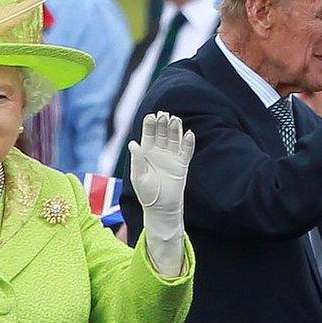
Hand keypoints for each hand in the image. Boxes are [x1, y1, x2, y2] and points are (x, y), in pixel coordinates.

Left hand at [129, 112, 194, 276]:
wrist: (161, 208)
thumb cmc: (146, 193)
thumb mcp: (138, 177)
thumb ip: (137, 160)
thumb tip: (132, 143)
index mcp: (146, 152)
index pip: (148, 134)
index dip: (150, 124)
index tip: (151, 116)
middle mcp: (159, 151)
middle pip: (162, 133)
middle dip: (163, 123)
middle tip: (164, 115)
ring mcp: (171, 157)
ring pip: (174, 138)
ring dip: (175, 129)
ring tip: (175, 119)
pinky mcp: (182, 164)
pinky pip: (186, 151)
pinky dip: (188, 142)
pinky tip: (189, 134)